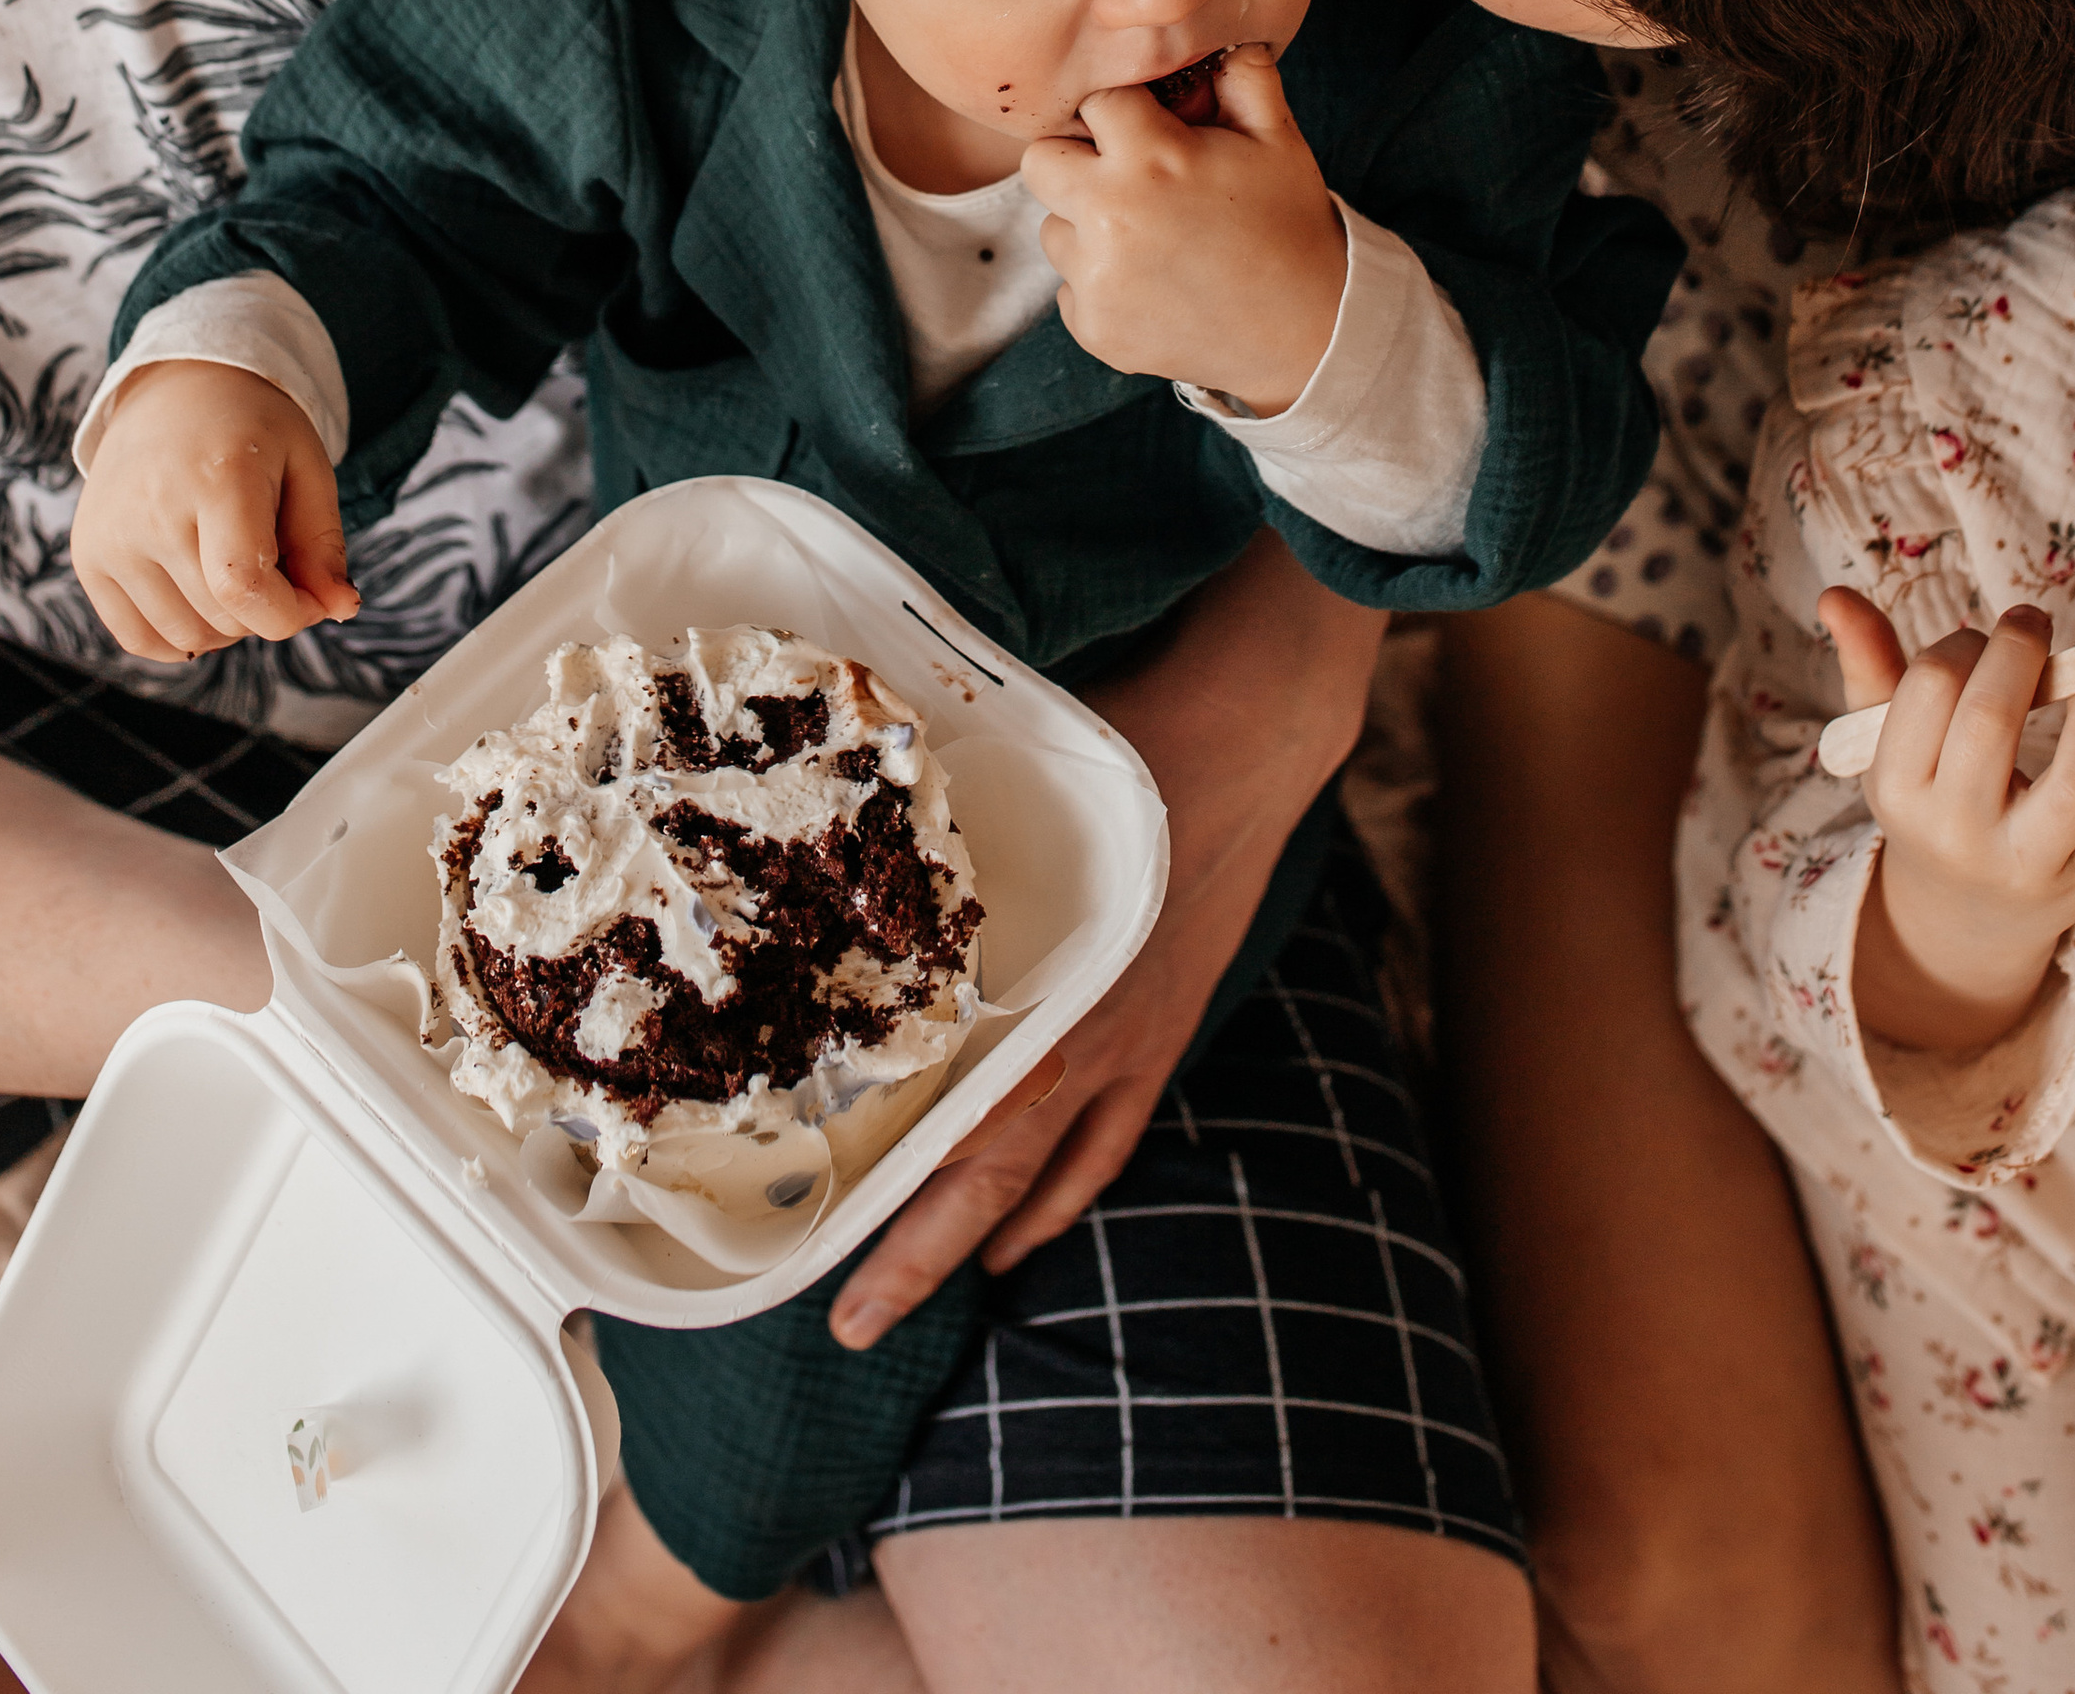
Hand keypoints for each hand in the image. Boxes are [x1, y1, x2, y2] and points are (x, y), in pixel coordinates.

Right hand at [71, 360, 360, 662]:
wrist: (175, 389)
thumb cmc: (251, 428)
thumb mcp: (306, 466)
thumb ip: (324, 543)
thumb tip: (341, 608)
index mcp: (216, 476)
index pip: (246, 588)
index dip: (291, 613)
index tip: (311, 597)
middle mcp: (151, 509)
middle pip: (224, 617)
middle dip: (266, 608)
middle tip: (271, 560)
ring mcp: (110, 536)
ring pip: (187, 636)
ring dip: (226, 624)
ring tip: (234, 568)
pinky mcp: (88, 557)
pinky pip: (139, 639)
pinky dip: (180, 637)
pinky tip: (199, 595)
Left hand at [829, 530, 1381, 1349]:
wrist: (1242, 745)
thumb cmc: (1118, 758)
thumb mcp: (1003, 809)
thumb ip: (931, 870)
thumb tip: (832, 882)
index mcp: (1037, 997)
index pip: (953, 1139)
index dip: (896, 1219)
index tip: (833, 1280)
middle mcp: (1083, 1041)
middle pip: (990, 1181)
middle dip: (918, 1260)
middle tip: (852, 1329)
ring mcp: (1132, 1043)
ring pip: (1050, 1176)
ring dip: (987, 1236)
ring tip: (931, 1284)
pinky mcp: (1164, 1029)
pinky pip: (1110, 1139)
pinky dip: (1065, 1193)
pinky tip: (1029, 1224)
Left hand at [1022, 43, 1345, 413]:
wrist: (1312, 332)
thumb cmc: (1291, 225)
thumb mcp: (1278, 138)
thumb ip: (1241, 75)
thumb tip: (1221, 33)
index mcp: (1152, 159)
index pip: (1096, 102)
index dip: (1125, 113)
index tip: (1151, 132)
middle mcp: (1110, 218)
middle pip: (1040, 161)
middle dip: (1076, 161)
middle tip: (1129, 179)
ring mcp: (1097, 280)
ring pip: (1053, 227)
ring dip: (1088, 227)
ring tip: (1153, 239)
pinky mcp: (1094, 328)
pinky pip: (1068, 286)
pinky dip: (1100, 282)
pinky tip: (1155, 283)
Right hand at [1822, 587, 2074, 1057]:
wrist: (1968, 914)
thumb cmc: (1928, 805)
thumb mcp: (1887, 747)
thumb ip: (1869, 665)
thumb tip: (1835, 596)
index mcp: (1898, 791)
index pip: (1930, 688)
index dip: (1961, 644)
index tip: (1976, 636)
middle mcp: (1957, 833)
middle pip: (1993, 719)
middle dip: (2019, 649)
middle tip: (2031, 619)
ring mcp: (2028, 861)